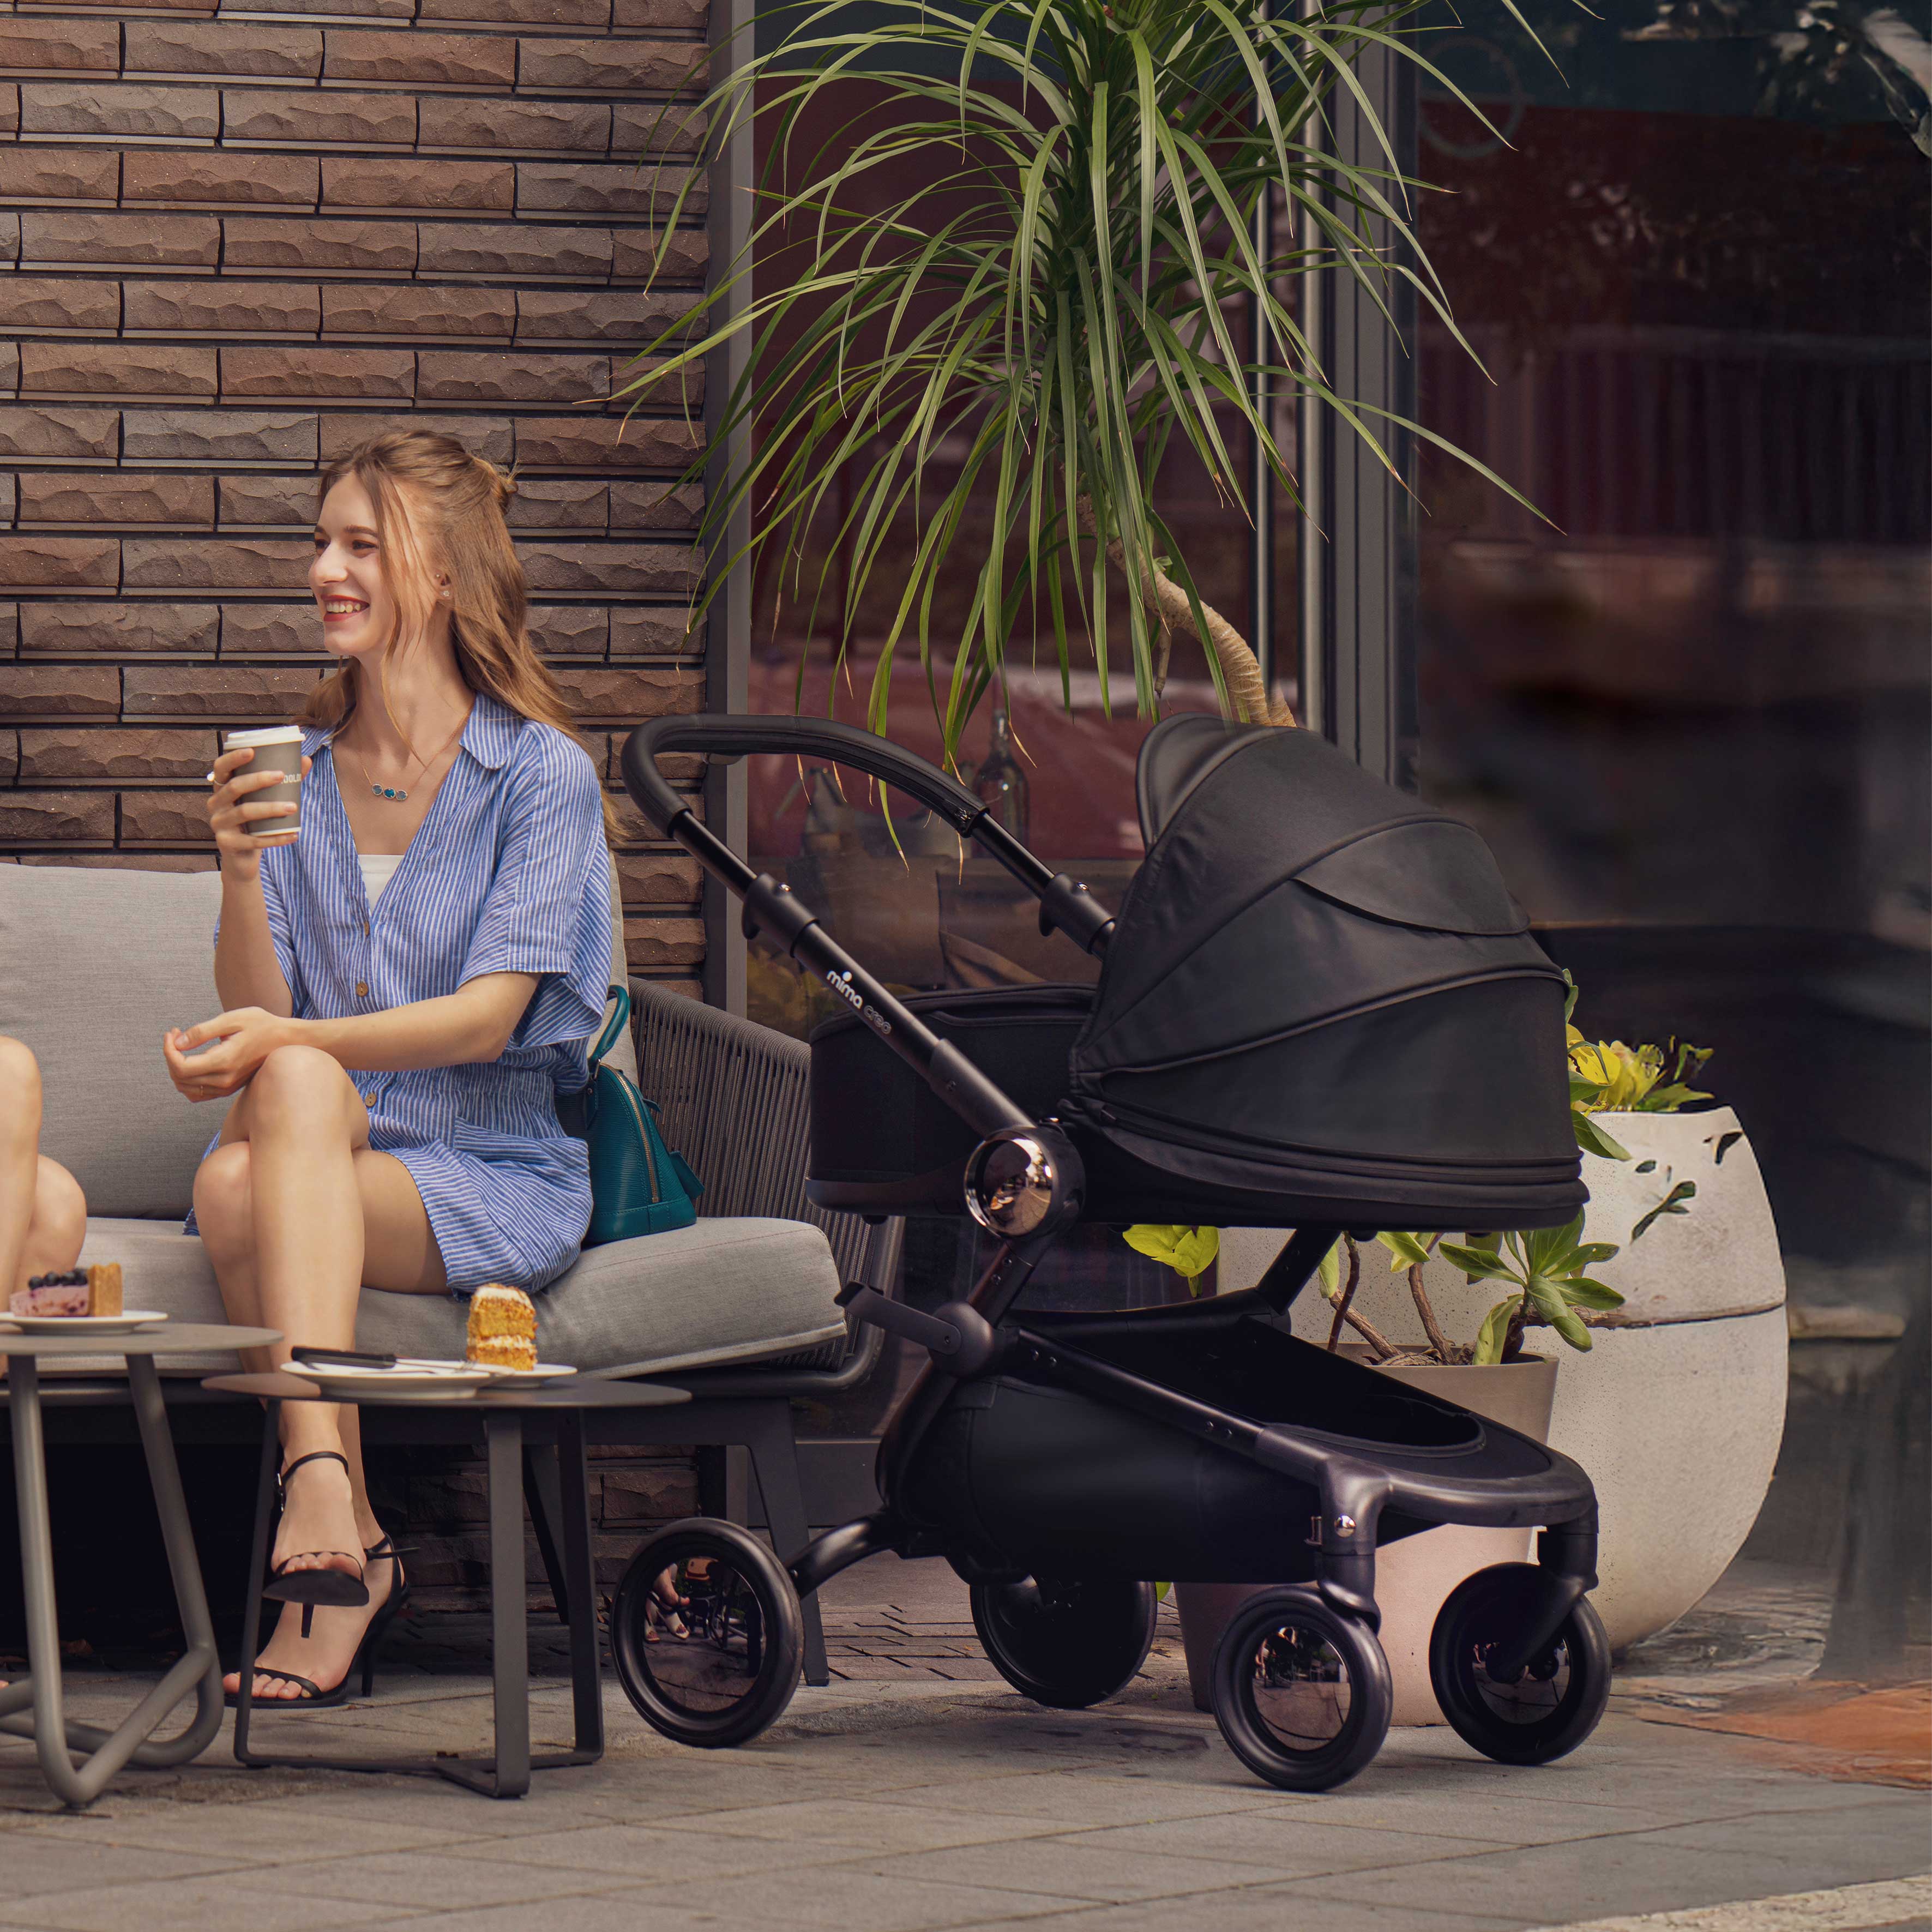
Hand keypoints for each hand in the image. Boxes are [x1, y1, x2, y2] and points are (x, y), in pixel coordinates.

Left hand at [163, 1009, 299, 1101]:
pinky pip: (198, 1094)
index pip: (181, 1066)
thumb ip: (202, 1031)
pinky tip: (191, 1064)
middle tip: (176, 1035)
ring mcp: (227, 1087)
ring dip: (176, 1069)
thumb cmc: (261, 1025)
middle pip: (180, 1078)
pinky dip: (187, 1082)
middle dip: (171, 1056)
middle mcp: (224, 1079)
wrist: (285, 1039)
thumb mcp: (231, 1019)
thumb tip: (178, 1043)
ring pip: (186, 1088)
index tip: (172, 1032)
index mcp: (224, 1061)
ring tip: (182, 1048)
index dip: (168, 1050)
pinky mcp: (229, 1088)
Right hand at [208, 747, 310, 881]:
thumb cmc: (255, 822)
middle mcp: (216, 804)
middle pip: (234, 787)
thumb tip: (306, 760)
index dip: (233, 758)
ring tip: (293, 807)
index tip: (252, 750)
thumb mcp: (264, 800)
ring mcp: (219, 824)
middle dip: (258, 779)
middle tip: (282, 775)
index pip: (221, 768)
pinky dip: (275, 838)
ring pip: (245, 812)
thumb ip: (283, 782)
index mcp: (222, 789)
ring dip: (271, 808)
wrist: (242, 858)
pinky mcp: (227, 844)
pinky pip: (253, 840)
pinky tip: (293, 835)